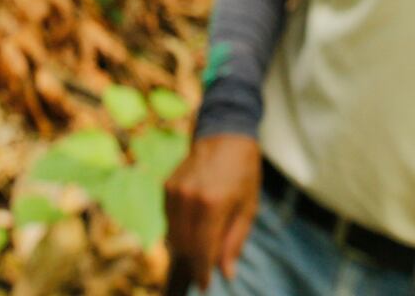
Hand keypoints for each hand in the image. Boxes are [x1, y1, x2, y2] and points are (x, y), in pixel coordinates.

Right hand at [163, 133, 261, 293]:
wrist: (225, 134)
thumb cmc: (243, 171)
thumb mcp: (248, 208)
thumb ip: (234, 241)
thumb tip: (226, 273)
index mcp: (213, 204)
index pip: (202, 250)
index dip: (203, 272)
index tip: (205, 286)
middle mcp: (189, 198)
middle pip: (184, 246)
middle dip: (194, 261)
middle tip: (207, 266)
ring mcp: (174, 191)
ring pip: (173, 235)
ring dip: (185, 246)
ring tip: (203, 244)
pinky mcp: (166, 187)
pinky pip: (169, 219)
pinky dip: (179, 229)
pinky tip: (194, 226)